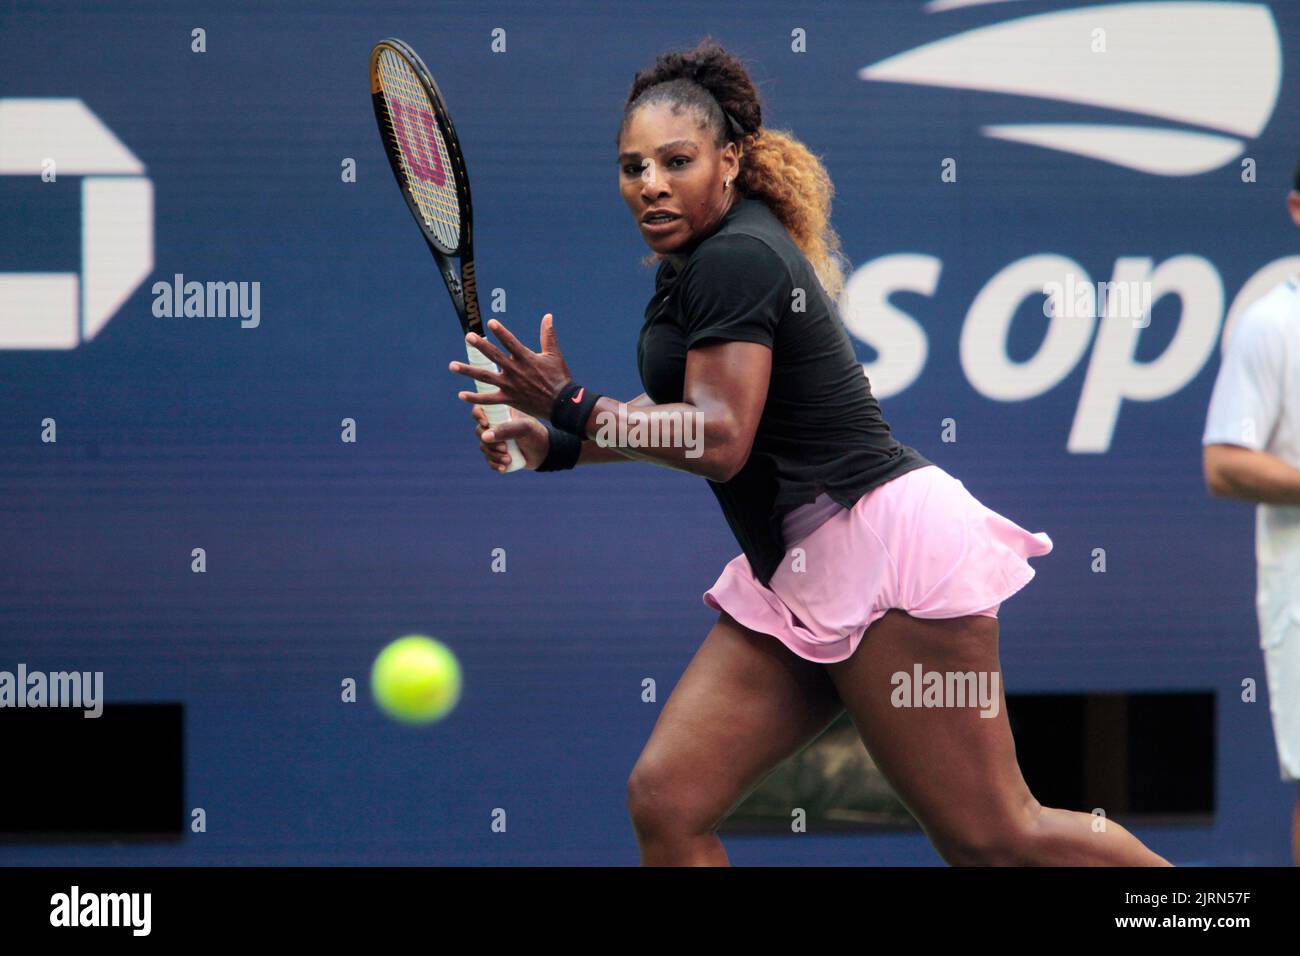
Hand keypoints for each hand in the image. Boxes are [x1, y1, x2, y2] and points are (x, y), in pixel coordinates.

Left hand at [450, 314, 574, 421]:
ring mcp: (510, 386)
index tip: (490, 323)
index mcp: (526, 358)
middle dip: (481, 346)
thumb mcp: (554, 355)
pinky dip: (475, 398)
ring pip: (485, 377)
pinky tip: (461, 394)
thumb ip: (548, 335)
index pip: (511, 343)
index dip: (501, 332)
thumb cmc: (559, 378)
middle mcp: (515, 371)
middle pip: (494, 356)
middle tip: (468, 337)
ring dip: (468, 371)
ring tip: (452, 366)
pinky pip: (489, 399)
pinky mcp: (509, 399)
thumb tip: (548, 316)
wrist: (562, 404)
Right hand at [471, 403, 549, 472]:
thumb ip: (506, 430)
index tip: (485, 424)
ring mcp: (496, 440)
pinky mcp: (498, 454)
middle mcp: (495, 425)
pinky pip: (489, 459)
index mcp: (500, 413)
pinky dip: (494, 464)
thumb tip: (484, 437)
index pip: (481, 409)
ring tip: (508, 460)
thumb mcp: (524, 428)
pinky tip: (504, 468)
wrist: (545, 453)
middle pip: (479, 431)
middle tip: (504, 448)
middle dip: (490, 443)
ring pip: (484, 447)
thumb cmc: (536, 434)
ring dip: (494, 455)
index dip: (478, 415)